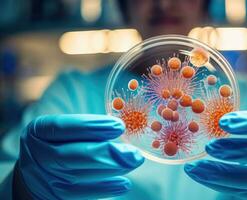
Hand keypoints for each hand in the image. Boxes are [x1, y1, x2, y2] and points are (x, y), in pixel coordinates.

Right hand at [16, 114, 143, 198]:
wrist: (36, 175)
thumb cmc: (59, 145)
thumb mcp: (63, 131)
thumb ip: (86, 129)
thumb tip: (121, 129)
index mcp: (38, 131)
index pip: (63, 127)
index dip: (91, 126)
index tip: (119, 126)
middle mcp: (39, 156)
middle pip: (72, 155)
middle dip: (107, 153)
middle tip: (134, 152)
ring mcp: (46, 179)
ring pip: (78, 176)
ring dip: (111, 169)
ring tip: (134, 161)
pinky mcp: (55, 196)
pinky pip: (81, 195)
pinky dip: (104, 188)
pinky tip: (124, 183)